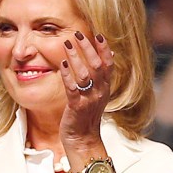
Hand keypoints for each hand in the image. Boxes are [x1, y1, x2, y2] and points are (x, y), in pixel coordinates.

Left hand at [58, 30, 114, 148]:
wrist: (83, 139)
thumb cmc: (87, 116)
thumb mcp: (99, 94)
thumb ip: (103, 76)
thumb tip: (111, 55)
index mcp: (105, 88)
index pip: (109, 65)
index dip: (104, 49)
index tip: (98, 35)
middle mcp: (100, 92)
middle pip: (97, 66)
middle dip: (88, 48)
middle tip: (79, 34)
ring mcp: (89, 100)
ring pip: (85, 74)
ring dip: (76, 57)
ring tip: (67, 43)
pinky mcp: (77, 107)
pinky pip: (72, 88)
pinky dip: (67, 75)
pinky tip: (62, 63)